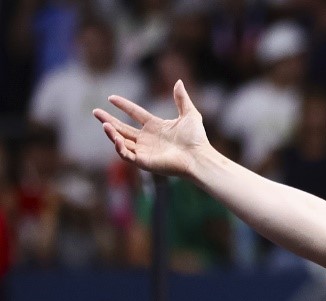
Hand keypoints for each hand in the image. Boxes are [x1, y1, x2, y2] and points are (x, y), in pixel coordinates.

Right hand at [93, 80, 208, 177]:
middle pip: (123, 129)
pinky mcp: (144, 162)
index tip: (111, 98)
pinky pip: (126, 155)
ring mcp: (145, 151)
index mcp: (156, 127)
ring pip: (121, 141)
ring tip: (103, 124)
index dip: (123, 105)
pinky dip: (119, 147)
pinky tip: (115, 137)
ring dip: (111, 133)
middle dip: (108, 121)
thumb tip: (179, 81)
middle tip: (95, 112)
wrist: (199, 157)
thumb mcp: (189, 114)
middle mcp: (148, 139)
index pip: (135, 114)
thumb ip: (181, 98)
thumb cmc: (197, 139)